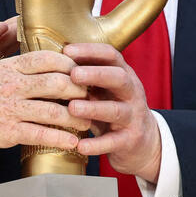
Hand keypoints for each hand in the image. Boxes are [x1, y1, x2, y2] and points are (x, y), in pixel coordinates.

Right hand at [0, 51, 91, 158]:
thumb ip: (13, 70)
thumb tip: (40, 69)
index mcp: (7, 66)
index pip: (48, 58)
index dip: (71, 64)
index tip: (83, 74)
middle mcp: (11, 84)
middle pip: (58, 82)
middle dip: (81, 91)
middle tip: (92, 100)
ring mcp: (9, 108)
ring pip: (54, 110)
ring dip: (76, 119)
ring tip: (88, 124)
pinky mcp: (5, 132)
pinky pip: (41, 134)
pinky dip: (61, 139)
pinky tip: (73, 144)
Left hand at [65, 43, 162, 182]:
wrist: (142, 143)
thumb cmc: (112, 109)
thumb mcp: (104, 89)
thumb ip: (86, 77)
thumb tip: (53, 59)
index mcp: (124, 76)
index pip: (111, 56)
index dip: (91, 51)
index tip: (67, 50)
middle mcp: (132, 93)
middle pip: (119, 78)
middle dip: (96, 74)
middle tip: (73, 74)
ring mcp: (133, 117)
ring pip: (116, 110)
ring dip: (93, 108)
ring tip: (72, 108)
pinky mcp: (130, 140)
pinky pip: (114, 142)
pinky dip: (97, 145)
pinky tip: (80, 146)